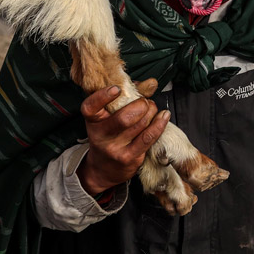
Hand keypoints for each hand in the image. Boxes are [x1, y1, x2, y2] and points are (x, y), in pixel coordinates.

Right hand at [75, 82, 169, 196]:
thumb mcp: (109, 116)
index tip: (116, 88)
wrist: (103, 169)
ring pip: (139, 125)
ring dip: (151, 111)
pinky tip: (164, 116)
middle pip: (123, 118)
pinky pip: (148, 137)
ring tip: (152, 108)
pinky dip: (159, 124)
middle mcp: (101, 136)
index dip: (102, 96)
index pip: (90, 108)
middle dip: (140, 105)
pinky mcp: (130, 158)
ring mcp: (115, 149)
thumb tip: (152, 83)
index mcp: (93, 121)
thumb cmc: (109, 134)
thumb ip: (127, 96)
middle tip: (144, 102)